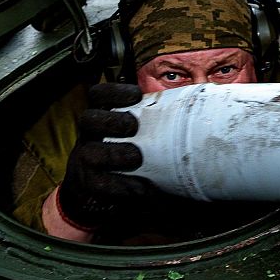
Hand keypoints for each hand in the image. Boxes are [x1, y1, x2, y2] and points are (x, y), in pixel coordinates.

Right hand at [53, 83, 150, 231]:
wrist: (107, 188)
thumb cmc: (133, 153)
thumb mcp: (142, 133)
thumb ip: (156, 121)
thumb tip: (193, 109)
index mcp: (102, 116)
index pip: (99, 95)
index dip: (114, 92)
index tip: (136, 95)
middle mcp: (90, 135)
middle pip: (89, 119)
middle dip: (111, 121)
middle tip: (132, 127)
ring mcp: (85, 159)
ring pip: (89, 152)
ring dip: (113, 154)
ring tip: (135, 158)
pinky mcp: (89, 184)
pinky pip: (97, 184)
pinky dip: (119, 185)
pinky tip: (139, 187)